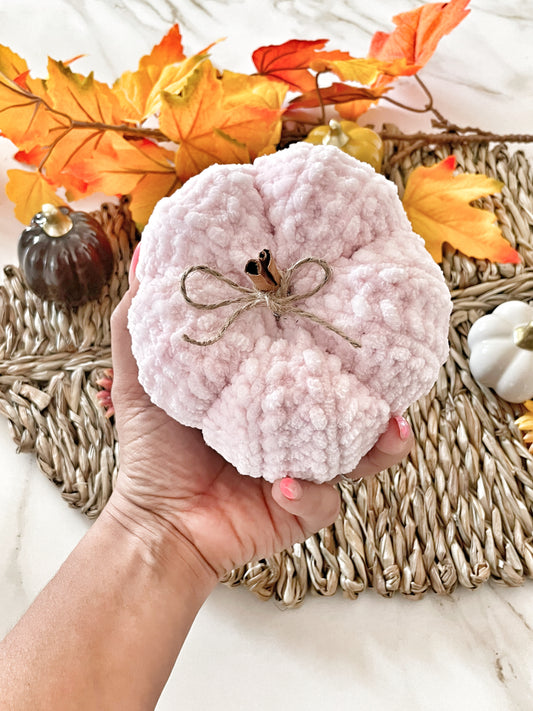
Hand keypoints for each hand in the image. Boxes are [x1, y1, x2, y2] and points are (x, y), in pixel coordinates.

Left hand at [107, 256, 413, 579]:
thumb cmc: (153, 445)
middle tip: (396, 362)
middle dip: (385, 382)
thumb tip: (143, 254)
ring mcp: (309, 464)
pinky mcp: (306, 507)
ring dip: (383, 442)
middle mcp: (300, 421)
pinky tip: (284, 484)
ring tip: (390, 425)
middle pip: (360, 398)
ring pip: (368, 450)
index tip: (353, 294)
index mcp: (275, 385)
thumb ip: (141, 320)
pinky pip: (325, 499)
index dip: (339, 326)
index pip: (318, 351)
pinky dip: (308, 492)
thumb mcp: (143, 375)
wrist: (158, 521)